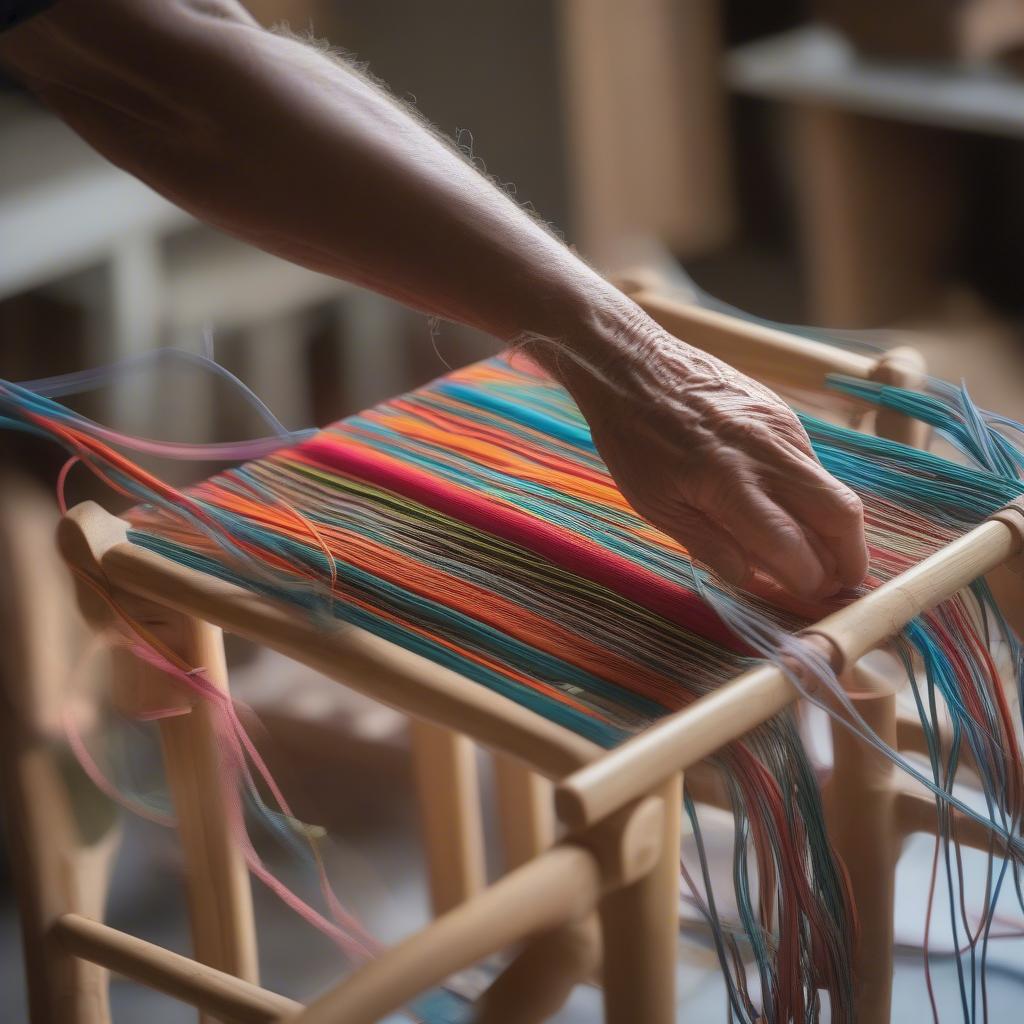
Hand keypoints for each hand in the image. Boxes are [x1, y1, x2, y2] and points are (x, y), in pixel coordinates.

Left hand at [543, 313, 867, 600]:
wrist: (633, 364)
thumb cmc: (632, 437)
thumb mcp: (655, 503)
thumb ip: (708, 544)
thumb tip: (751, 579)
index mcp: (728, 481)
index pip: (793, 545)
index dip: (807, 580)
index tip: (809, 601)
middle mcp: (767, 453)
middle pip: (841, 516)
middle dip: (850, 560)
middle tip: (838, 586)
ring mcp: (782, 428)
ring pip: (835, 489)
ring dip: (837, 530)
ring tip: (819, 557)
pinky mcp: (783, 413)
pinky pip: (813, 465)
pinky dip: (813, 497)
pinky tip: (789, 512)